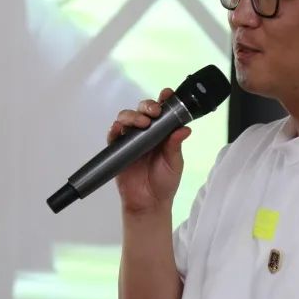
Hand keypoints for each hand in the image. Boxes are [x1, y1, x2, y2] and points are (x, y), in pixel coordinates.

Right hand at [108, 88, 190, 214]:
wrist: (149, 204)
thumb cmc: (164, 183)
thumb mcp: (175, 163)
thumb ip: (176, 146)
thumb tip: (185, 128)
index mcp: (162, 132)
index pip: (162, 110)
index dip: (164, 99)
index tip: (167, 94)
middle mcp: (146, 132)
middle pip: (142, 110)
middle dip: (147, 106)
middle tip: (154, 112)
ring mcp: (131, 139)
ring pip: (127, 118)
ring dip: (132, 116)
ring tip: (141, 124)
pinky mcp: (118, 149)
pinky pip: (113, 135)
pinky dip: (115, 129)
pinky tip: (119, 129)